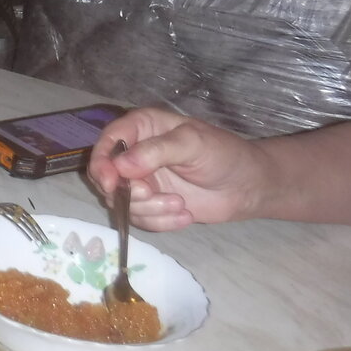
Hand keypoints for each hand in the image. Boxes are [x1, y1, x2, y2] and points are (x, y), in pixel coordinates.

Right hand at [87, 108, 270, 231]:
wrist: (249, 186)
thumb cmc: (224, 155)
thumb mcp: (193, 144)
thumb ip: (156, 151)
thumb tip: (120, 166)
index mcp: (141, 128)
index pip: (107, 142)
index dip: (102, 163)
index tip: (111, 184)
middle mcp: (134, 154)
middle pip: (106, 176)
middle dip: (127, 192)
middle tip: (150, 195)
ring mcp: (141, 181)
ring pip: (122, 202)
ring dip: (149, 209)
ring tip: (180, 205)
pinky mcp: (151, 205)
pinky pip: (139, 219)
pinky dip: (160, 221)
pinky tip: (185, 215)